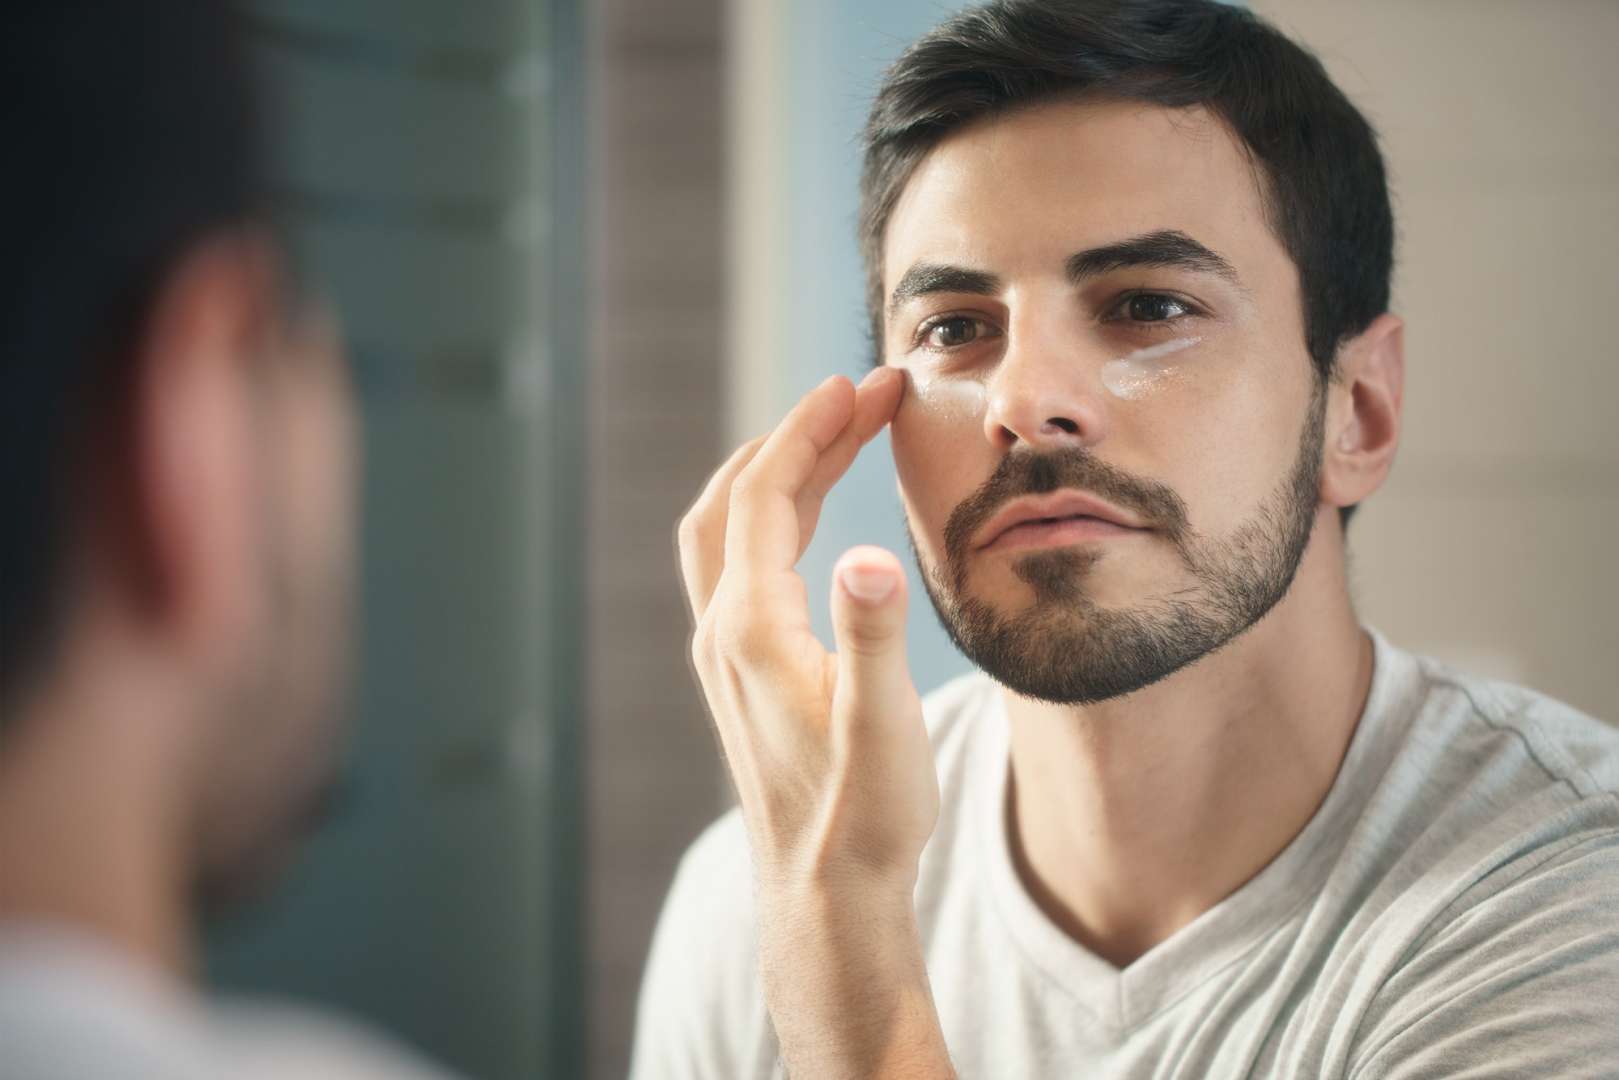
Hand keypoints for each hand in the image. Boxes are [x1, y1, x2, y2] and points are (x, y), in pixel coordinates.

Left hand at [677, 367, 954, 1078]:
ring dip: (774, 472)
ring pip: (726, 530)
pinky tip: (807, 517)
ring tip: (837, 434)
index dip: (814, 428)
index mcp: (752, 630)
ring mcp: (723, 654)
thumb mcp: (885, 728)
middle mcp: (722, 633)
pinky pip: (736, 565)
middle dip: (796, 435)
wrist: (824, 893)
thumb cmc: (863, 817)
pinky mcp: (738, 673)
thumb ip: (874, 639)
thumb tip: (868, 556)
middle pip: (738, 500)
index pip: (769, 495)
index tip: (864, 383)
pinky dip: (768, 516)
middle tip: (859, 394)